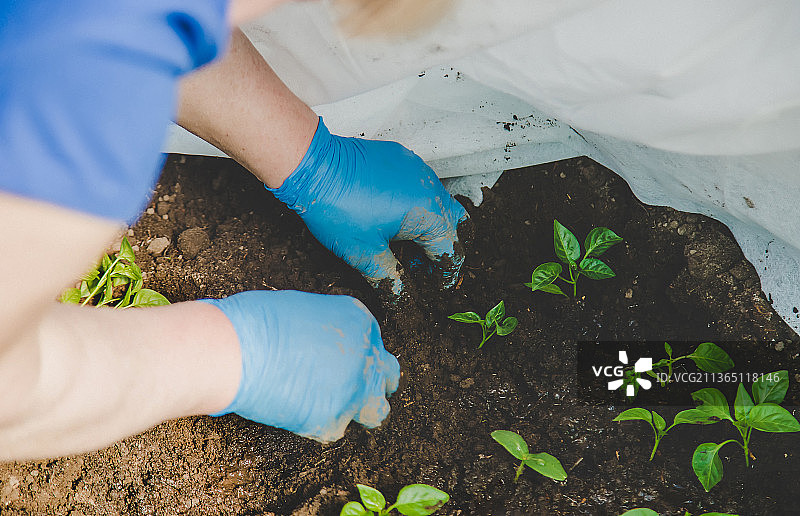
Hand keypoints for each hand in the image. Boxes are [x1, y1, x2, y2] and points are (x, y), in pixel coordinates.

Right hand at [200, 290, 399, 441]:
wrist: (232, 350)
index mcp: (359, 320)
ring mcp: (354, 389)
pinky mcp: (334, 419)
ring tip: (330, 406)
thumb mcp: (305, 309)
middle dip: (372, 382)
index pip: (374, 345)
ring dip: (359, 410)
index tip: (342, 365)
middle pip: (388, 376)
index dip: (358, 358)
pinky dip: (318, 423)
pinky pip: (335, 428)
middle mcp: (366, 353)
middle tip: (348, 388)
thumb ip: (330, 331)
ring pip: (376, 411)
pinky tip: (295, 409)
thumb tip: (326, 348)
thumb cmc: (255, 323)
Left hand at [268, 118, 468, 293]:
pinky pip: (420, 184)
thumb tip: (402, 299)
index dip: (444, 274)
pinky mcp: (401, 158)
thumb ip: (391, 279)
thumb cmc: (338, 208)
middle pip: (456, 223)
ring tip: (401, 243)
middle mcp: (430, 187)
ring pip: (438, 201)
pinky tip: (388, 217)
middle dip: (444, 247)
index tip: (433, 286)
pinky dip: (414, 205)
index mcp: (428, 213)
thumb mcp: (365, 254)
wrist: (313, 166)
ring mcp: (416, 169)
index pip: (451, 250)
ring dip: (428, 225)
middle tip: (420, 265)